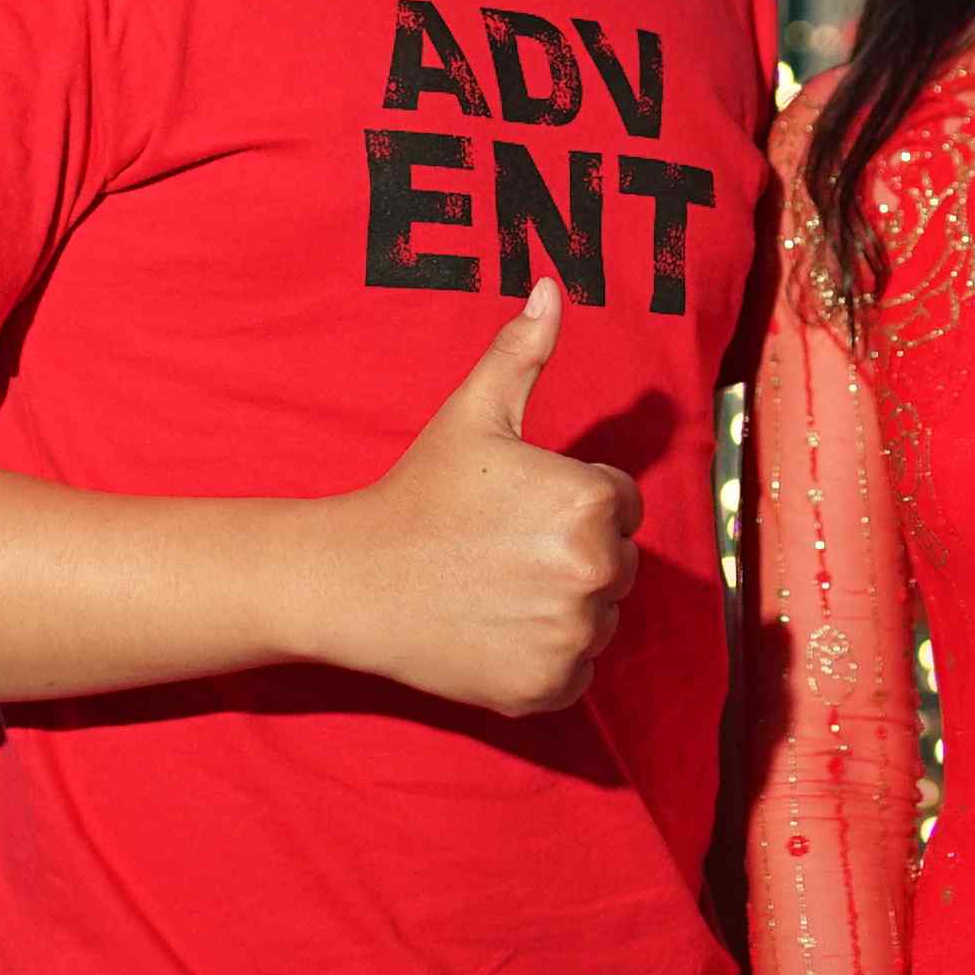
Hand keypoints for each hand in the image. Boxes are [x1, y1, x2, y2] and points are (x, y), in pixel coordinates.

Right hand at [316, 280, 643, 717]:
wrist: (354, 582)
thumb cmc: (419, 493)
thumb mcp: (474, 414)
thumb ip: (523, 352)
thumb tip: (551, 287)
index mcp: (590, 501)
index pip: (619, 503)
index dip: (568, 500)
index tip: (514, 508)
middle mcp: (594, 570)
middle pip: (615, 562)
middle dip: (570, 554)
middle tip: (501, 550)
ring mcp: (573, 636)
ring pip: (599, 617)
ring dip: (562, 607)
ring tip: (496, 588)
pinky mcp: (550, 688)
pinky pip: (577, 671)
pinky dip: (545, 659)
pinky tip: (495, 631)